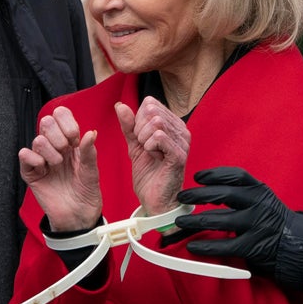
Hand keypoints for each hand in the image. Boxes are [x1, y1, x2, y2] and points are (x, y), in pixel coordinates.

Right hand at [19, 106, 101, 231]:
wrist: (78, 216)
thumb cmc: (86, 192)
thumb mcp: (92, 171)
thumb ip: (90, 151)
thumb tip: (91, 132)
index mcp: (69, 141)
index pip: (61, 115)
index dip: (67, 123)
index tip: (75, 140)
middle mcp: (54, 147)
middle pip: (46, 122)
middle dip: (59, 136)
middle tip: (67, 152)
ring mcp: (41, 159)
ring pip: (38, 139)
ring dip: (51, 151)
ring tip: (58, 165)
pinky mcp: (31, 173)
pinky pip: (24, 155)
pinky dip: (35, 159)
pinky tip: (45, 169)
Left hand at [117, 97, 190, 215]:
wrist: (155, 199)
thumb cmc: (148, 173)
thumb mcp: (134, 144)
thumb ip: (128, 125)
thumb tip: (119, 105)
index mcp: (172, 124)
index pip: (150, 104)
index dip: (137, 119)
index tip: (140, 137)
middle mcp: (181, 129)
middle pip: (152, 111)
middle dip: (139, 128)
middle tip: (143, 146)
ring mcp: (182, 142)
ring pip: (155, 123)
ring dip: (144, 139)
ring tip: (149, 152)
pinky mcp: (179, 155)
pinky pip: (159, 137)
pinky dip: (149, 146)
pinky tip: (154, 157)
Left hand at [174, 167, 290, 276]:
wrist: (298, 244)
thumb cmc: (273, 220)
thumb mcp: (263, 199)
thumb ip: (242, 194)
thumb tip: (208, 191)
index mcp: (259, 190)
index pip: (235, 176)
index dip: (214, 174)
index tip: (197, 177)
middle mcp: (258, 205)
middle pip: (223, 195)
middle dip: (198, 195)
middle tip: (182, 197)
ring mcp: (255, 225)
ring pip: (219, 221)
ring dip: (195, 221)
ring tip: (181, 222)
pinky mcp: (253, 246)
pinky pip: (224, 246)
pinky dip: (206, 246)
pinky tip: (193, 247)